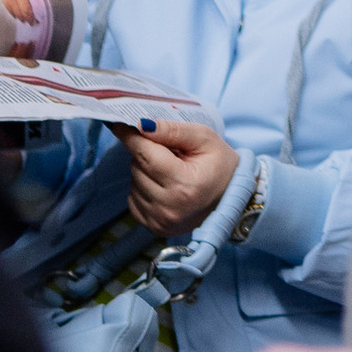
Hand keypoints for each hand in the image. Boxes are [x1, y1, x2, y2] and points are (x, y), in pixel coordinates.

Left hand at [125, 120, 242, 238]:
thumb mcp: (204, 139)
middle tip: (169, 151)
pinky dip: (143, 188)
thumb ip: (173, 130)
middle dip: (147, 153)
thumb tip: (141, 125)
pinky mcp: (155, 227)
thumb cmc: (221, 165)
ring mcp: (161, 220)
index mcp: (183, 185)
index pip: (145, 154)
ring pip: (133, 182)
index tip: (118, 124)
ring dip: (145, 171)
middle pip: (138, 167)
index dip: (130, 136)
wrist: (233, 198)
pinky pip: (133, 199)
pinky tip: (163, 185)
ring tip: (170, 170)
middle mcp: (169, 207)